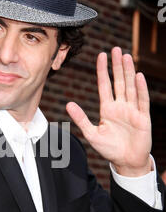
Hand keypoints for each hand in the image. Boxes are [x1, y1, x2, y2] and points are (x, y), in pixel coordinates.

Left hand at [66, 47, 151, 176]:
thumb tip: (68, 104)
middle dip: (117, 66)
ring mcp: (132, 110)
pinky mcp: (143, 118)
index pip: (105, 85)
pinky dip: (141, 88)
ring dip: (129, 72)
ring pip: (130, 87)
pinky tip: (138, 76)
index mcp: (108, 109)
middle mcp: (120, 106)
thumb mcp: (91, 134)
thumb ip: (80, 118)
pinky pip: (142, 100)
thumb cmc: (109, 149)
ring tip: (127, 57)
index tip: (101, 55)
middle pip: (119, 81)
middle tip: (116, 49)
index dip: (103, 70)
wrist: (126, 162)